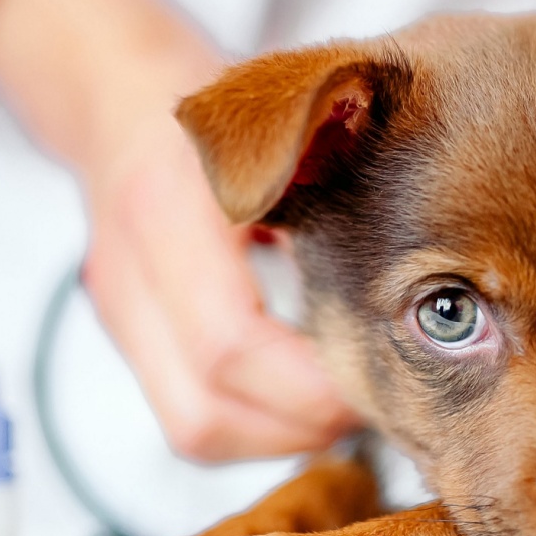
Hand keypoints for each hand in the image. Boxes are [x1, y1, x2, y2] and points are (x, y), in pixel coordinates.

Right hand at [0, 0, 354, 460]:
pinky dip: (257, 425)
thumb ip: (332, 164)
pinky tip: (306, 397)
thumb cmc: (220, 106)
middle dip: (307, 423)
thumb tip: (420, 255)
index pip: (229, 344)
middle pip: (207, 409)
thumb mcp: (276, 118)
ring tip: (348, 405)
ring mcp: (122, 313)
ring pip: (196, 429)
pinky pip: (190, 418)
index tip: (380, 380)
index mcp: (169, 211)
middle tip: (379, 403)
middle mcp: (131, 272)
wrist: (114, 100)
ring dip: (283, 435)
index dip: (310, 384)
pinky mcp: (130, 338)